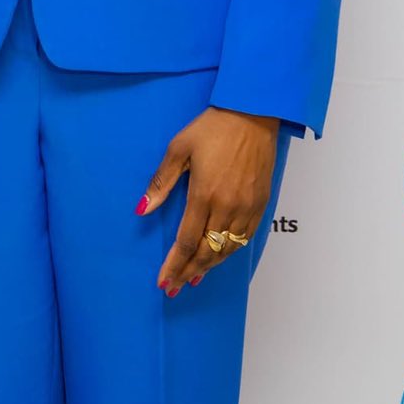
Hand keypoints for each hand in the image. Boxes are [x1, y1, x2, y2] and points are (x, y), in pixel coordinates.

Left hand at [138, 106, 279, 294]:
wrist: (252, 114)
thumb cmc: (212, 128)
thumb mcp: (178, 149)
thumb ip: (161, 183)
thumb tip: (143, 209)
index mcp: (204, 194)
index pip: (186, 241)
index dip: (174, 264)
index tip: (163, 281)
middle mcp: (228, 206)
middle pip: (207, 251)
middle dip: (189, 273)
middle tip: (175, 288)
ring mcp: (247, 207)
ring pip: (227, 249)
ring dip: (210, 266)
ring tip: (194, 278)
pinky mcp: (261, 203)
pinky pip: (245, 237)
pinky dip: (230, 252)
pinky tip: (219, 257)